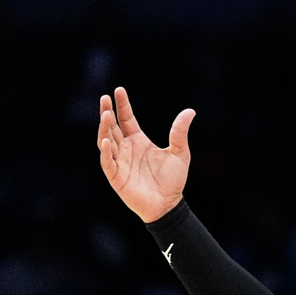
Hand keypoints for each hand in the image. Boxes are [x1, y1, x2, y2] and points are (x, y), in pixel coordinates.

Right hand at [97, 87, 195, 222]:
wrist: (169, 204)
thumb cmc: (172, 180)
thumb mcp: (179, 153)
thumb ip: (180, 132)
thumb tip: (190, 111)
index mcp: (138, 141)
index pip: (126, 119)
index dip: (122, 105)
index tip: (119, 90)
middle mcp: (126, 149)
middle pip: (112, 127)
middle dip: (107, 113)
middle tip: (105, 98)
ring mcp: (120, 161)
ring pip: (106, 141)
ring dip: (104, 128)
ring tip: (106, 115)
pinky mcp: (116, 176)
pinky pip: (108, 161)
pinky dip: (106, 151)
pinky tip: (107, 140)